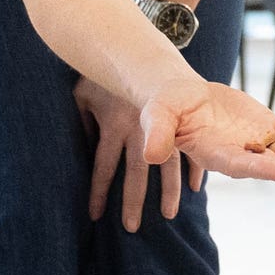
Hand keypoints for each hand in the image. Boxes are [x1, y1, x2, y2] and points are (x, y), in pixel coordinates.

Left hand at [78, 77, 187, 230]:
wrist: (133, 47)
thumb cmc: (100, 74)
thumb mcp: (82, 95)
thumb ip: (82, 123)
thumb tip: (79, 150)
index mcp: (114, 125)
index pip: (103, 167)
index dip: (98, 193)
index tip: (95, 217)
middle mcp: (138, 130)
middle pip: (135, 173)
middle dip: (132, 201)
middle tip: (131, 227)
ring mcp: (162, 125)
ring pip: (166, 165)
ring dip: (168, 192)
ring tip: (169, 215)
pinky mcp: (179, 119)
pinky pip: (188, 147)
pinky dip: (193, 168)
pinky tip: (195, 187)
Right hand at [148, 79, 274, 196]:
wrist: (182, 95)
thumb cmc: (166, 108)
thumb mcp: (157, 116)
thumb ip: (157, 135)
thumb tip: (151, 154)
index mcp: (214, 153)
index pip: (240, 165)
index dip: (261, 168)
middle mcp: (237, 151)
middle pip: (266, 164)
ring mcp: (253, 141)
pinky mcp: (264, 127)